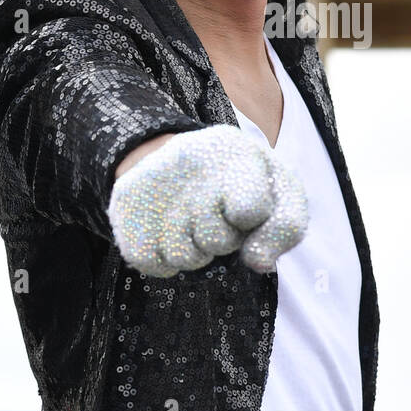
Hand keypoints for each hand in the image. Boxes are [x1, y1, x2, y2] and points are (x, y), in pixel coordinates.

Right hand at [108, 125, 307, 276]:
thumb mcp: (279, 195)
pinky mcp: (125, 202)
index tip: (245, 211)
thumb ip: (285, 227)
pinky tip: (169, 235)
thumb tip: (258, 262)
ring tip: (194, 226)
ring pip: (182, 255)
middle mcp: (187, 154)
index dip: (251, 221)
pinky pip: (149, 260)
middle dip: (224, 240)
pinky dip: (163, 260)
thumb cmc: (243, 185)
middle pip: (216, 239)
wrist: (182, 164)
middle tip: (218, 218)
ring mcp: (151, 178)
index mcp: (231, 148)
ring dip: (194, 253)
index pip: (250, 208)